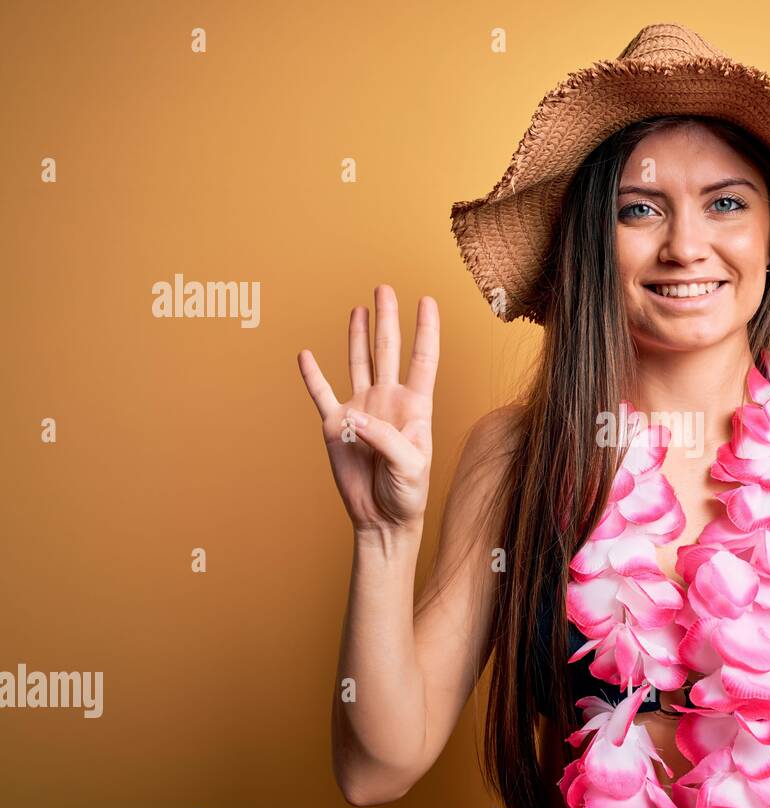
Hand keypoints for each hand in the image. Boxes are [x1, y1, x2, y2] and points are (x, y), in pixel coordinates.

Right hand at [297, 285, 438, 535]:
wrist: (383, 519)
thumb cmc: (408, 494)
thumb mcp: (410, 467)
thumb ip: (387, 439)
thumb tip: (355, 415)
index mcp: (415, 407)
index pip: (423, 359)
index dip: (426, 330)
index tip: (426, 300)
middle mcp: (388, 401)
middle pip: (388, 350)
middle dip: (388, 319)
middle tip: (385, 288)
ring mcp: (362, 411)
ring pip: (359, 363)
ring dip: (358, 335)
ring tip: (361, 308)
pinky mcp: (336, 426)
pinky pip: (321, 394)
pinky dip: (312, 375)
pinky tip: (306, 355)